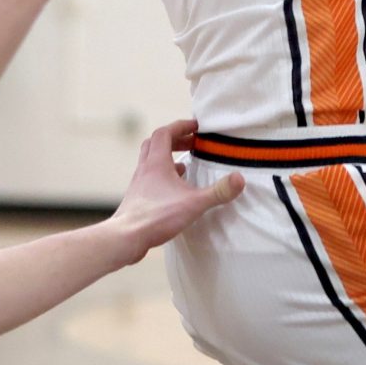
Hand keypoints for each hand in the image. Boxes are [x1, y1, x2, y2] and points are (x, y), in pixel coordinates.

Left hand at [104, 120, 243, 252]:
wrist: (126, 238)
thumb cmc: (156, 217)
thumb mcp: (193, 203)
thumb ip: (218, 191)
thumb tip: (240, 179)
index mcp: (157, 162)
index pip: (165, 132)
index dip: (181, 126)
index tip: (197, 127)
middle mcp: (145, 169)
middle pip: (155, 142)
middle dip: (175, 139)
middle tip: (192, 143)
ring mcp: (139, 183)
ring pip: (150, 160)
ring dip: (167, 157)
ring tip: (185, 164)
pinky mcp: (137, 198)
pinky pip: (149, 178)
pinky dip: (162, 176)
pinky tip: (174, 189)